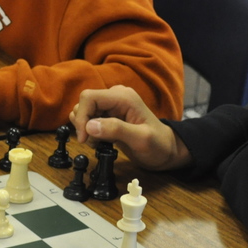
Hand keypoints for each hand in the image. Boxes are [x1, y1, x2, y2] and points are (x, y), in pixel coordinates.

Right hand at [69, 85, 191, 170]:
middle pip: (84, 103)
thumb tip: (90, 126)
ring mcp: (111, 106)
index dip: (81, 116)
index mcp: (123, 97)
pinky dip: (89, 131)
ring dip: (85, 128)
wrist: (166, 150)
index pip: (89, 97)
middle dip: (82, 124)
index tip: (84, 138)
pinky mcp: (108, 115)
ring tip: (100, 142)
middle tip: (93, 142)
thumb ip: (116, 130)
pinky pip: (89, 118)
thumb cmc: (159, 145)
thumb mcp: (141, 139)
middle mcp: (115, 97)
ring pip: (83, 110)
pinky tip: (102, 140)